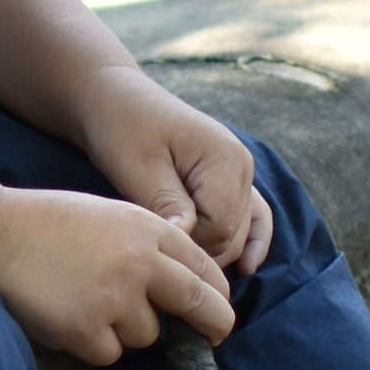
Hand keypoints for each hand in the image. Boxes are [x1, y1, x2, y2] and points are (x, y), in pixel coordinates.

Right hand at [0, 185, 236, 364]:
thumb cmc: (50, 222)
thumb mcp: (112, 216)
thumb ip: (151, 245)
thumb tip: (187, 290)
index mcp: (148, 229)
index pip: (205, 268)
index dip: (217, 294)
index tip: (219, 310)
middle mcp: (140, 263)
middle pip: (200, 305)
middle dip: (214, 326)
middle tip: (216, 338)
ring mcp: (114, 298)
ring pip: (149, 335)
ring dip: (128, 330)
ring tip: (89, 302)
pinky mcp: (87, 330)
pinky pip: (111, 353)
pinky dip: (94, 343)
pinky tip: (69, 316)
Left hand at [72, 67, 271, 277]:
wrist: (116, 101)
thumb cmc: (122, 130)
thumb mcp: (138, 168)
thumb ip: (166, 205)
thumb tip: (185, 244)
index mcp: (224, 159)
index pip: (219, 227)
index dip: (186, 242)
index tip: (151, 237)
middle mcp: (243, 166)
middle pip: (232, 235)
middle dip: (196, 250)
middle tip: (155, 248)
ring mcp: (241, 172)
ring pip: (238, 233)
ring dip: (210, 249)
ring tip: (175, 259)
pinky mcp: (232, 179)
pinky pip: (253, 217)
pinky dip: (251, 242)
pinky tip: (246, 267)